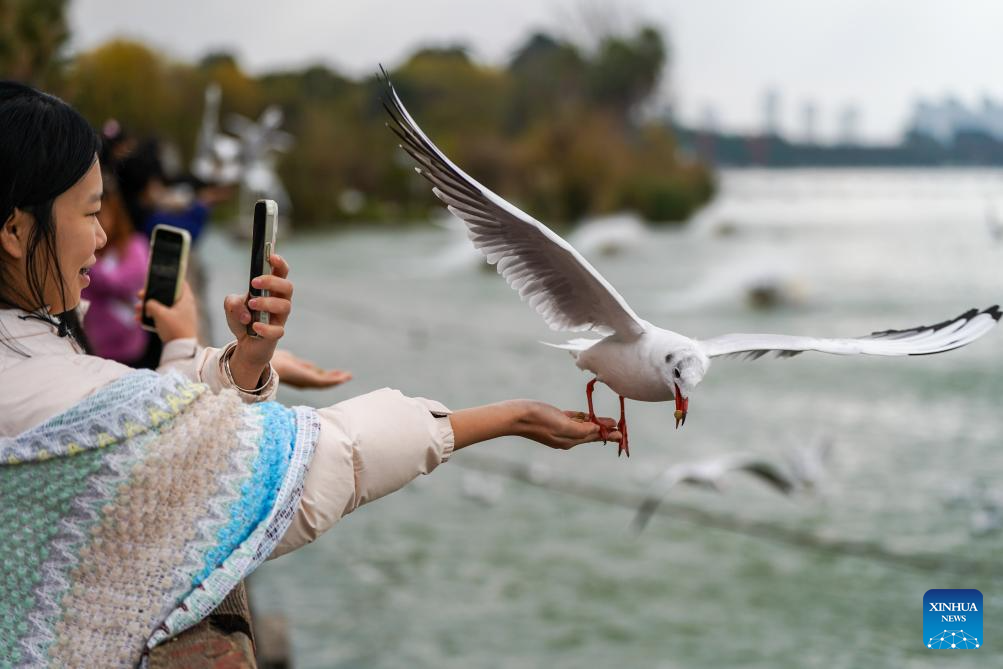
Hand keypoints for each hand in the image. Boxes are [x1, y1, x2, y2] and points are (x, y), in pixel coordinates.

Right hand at [135, 282, 197, 341]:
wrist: (180, 349)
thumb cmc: (174, 328)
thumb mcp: (160, 313)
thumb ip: (151, 304)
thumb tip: (147, 303)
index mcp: (186, 299)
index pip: (179, 283)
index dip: (168, 279)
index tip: (155, 278)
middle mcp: (184, 305)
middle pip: (166, 295)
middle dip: (151, 296)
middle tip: (139, 296)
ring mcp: (179, 315)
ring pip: (161, 306)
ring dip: (148, 307)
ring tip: (136, 310)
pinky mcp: (174, 324)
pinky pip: (161, 316)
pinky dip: (151, 316)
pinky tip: (138, 320)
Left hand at [223, 253, 292, 388]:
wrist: (245, 343)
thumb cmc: (242, 318)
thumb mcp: (231, 306)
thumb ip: (233, 302)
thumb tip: (245, 309)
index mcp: (272, 290)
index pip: (282, 272)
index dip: (280, 263)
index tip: (272, 257)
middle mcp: (280, 301)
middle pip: (287, 287)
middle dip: (272, 282)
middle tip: (254, 283)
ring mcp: (280, 317)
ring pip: (285, 306)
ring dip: (267, 303)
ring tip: (251, 305)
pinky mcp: (276, 333)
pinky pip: (277, 330)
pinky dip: (265, 327)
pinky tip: (253, 326)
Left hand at [271, 349, 351, 388]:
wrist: (273, 364)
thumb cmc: (278, 361)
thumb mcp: (293, 361)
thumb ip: (302, 364)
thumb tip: (310, 366)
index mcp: (302, 377)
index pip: (318, 377)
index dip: (328, 375)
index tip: (338, 373)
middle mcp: (307, 382)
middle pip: (324, 381)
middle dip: (335, 378)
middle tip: (347, 376)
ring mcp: (310, 382)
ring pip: (327, 383)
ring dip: (338, 379)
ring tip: (349, 376)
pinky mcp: (312, 380)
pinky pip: (327, 382)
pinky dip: (336, 380)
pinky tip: (344, 377)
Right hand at [514, 401, 621, 449]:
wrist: (517, 415)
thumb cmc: (539, 419)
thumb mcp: (563, 424)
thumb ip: (581, 429)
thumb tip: (596, 430)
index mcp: (569, 440)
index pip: (594, 437)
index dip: (608, 435)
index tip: (621, 434)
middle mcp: (567, 437)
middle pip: (591, 433)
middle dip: (606, 430)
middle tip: (620, 428)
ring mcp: (560, 428)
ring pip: (584, 426)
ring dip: (597, 423)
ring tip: (610, 421)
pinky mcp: (555, 419)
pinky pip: (573, 420)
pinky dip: (583, 418)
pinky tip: (589, 416)